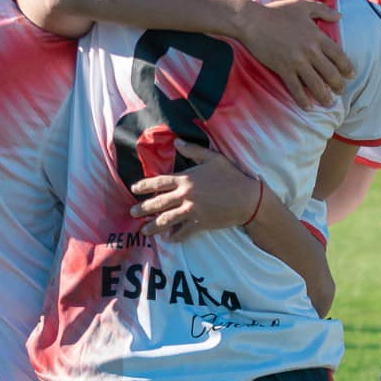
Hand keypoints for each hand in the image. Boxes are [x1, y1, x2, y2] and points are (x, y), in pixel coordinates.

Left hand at [130, 139, 260, 240]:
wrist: (247, 198)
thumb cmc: (231, 176)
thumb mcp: (213, 158)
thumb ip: (193, 150)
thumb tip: (176, 141)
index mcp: (186, 179)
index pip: (159, 182)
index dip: (144, 185)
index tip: (134, 189)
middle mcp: (185, 195)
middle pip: (158, 203)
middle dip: (143, 209)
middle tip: (133, 213)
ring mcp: (192, 210)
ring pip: (166, 220)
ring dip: (153, 226)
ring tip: (144, 231)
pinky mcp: (200, 223)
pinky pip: (183, 231)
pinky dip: (175, 236)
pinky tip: (169, 238)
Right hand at [240, 0, 353, 108]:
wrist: (252, 21)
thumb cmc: (276, 11)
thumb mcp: (302, 5)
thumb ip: (323, 9)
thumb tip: (340, 15)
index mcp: (317, 36)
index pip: (339, 55)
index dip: (347, 68)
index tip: (351, 75)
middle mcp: (310, 51)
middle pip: (330, 73)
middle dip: (338, 85)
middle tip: (341, 91)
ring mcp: (297, 62)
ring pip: (316, 85)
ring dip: (324, 96)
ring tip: (328, 103)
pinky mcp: (283, 69)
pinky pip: (296, 89)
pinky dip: (303, 100)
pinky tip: (308, 107)